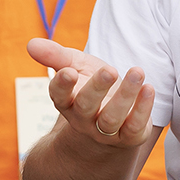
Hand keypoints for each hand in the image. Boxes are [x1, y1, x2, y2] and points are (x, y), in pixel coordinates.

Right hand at [25, 37, 154, 150]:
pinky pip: (134, 126)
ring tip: (137, 72)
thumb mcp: (73, 66)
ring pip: (112, 118)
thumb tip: (30, 43)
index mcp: (67, 101)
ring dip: (125, 96)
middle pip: (87, 106)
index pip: (60, 96)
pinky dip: (142, 109)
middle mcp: (84, 118)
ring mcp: (106, 130)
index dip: (62, 85)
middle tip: (110, 69)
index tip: (68, 71)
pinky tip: (149, 89)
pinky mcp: (129, 136)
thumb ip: (54, 56)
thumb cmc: (89, 86)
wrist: (111, 119)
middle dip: (97, 88)